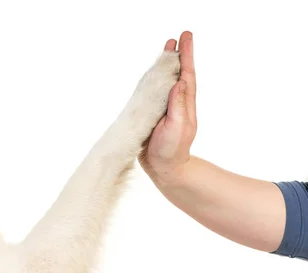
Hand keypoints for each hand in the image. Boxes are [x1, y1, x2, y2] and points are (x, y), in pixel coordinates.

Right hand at [140, 31, 196, 185]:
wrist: (163, 169)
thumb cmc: (172, 150)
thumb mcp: (177, 127)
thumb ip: (178, 105)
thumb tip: (179, 82)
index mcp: (183, 104)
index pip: (186, 75)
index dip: (185, 56)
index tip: (184, 38)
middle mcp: (175, 103)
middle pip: (177, 74)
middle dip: (177, 56)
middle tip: (177, 37)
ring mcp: (164, 109)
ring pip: (166, 82)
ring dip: (166, 65)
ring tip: (166, 48)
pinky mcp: (152, 115)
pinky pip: (153, 93)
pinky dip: (154, 80)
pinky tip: (152, 75)